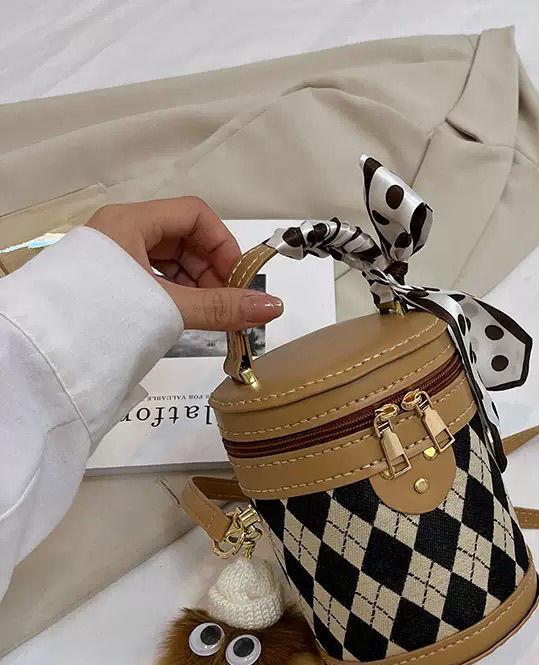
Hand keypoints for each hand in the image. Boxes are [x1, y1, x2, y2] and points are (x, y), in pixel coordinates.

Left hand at [86, 197, 282, 330]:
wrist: (41, 353)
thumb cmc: (102, 316)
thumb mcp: (168, 307)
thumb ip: (222, 307)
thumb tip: (274, 306)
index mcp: (130, 222)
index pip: (195, 214)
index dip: (222, 244)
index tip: (236, 280)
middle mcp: (121, 232)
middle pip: (184, 238)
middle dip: (211, 269)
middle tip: (226, 305)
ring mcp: (113, 257)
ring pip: (169, 260)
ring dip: (196, 285)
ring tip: (208, 315)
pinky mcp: (109, 280)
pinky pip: (154, 277)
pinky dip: (176, 294)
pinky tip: (183, 315)